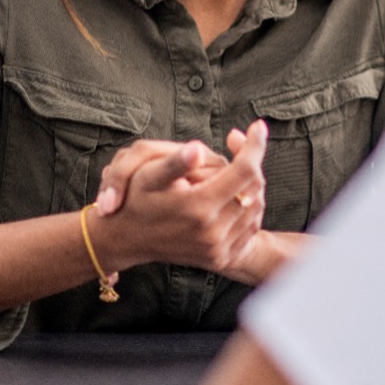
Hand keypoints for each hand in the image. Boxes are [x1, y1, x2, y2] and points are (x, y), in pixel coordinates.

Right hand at [92, 120, 268, 272]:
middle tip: (239, 145)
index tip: (258, 126)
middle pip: (254, 187)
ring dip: (251, 184)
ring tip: (234, 168)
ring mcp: (217, 249)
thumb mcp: (146, 175)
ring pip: (256, 207)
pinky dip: (248, 206)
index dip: (254, 145)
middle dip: (252, 161)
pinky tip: (233, 193)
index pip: (244, 170)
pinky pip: (250, 228)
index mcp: (198, 207)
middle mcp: (212, 233)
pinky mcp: (220, 258)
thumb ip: (175, 163)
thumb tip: (197, 150)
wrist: (126, 239)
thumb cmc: (135, 199)